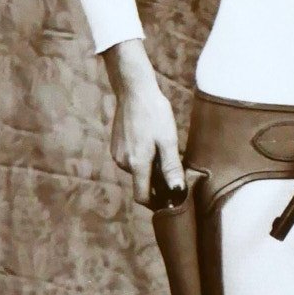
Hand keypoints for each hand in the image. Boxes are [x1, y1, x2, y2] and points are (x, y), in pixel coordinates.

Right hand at [102, 39, 182, 203]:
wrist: (134, 90)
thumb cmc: (154, 113)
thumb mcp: (168, 140)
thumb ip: (171, 168)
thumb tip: (177, 191)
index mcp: (136, 164)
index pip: (142, 197)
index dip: (156, 204)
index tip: (171, 201)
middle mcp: (123, 162)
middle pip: (141, 184)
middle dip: (157, 184)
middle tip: (175, 171)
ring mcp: (117, 154)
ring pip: (137, 172)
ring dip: (151, 170)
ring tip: (164, 152)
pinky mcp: (116, 146)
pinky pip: (132, 161)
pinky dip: (143, 160)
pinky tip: (153, 144)